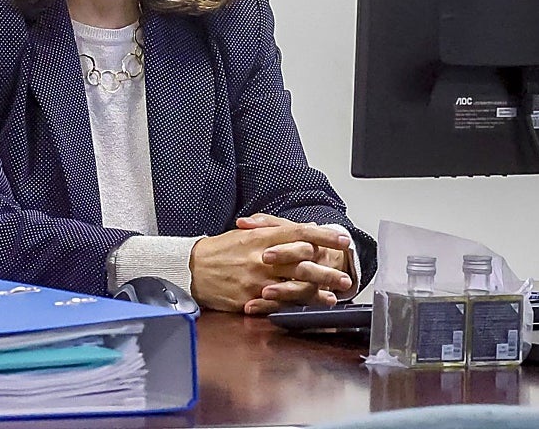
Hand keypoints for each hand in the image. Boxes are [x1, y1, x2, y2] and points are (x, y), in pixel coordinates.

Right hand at [189, 216, 353, 314]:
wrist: (193, 268)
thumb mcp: (248, 233)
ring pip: (296, 285)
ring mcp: (259, 279)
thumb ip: (276, 231)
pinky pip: (280, 304)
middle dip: (328, 270)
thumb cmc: (221, 250)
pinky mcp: (252, 298)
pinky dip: (298, 306)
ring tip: (334, 295)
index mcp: (264, 236)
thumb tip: (305, 229)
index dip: (325, 236)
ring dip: (318, 292)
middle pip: (304, 262)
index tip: (343, 241)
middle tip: (346, 277)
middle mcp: (264, 257)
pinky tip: (311, 308)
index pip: (302, 233)